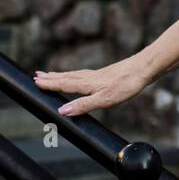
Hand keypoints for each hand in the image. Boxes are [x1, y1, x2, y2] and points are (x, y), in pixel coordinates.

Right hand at [33, 56, 152, 116]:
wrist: (143, 69)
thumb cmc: (126, 84)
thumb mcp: (105, 100)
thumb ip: (83, 105)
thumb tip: (62, 110)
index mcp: (87, 84)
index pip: (64, 84)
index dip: (50, 84)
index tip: (35, 81)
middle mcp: (90, 77)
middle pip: (66, 77)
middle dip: (51, 78)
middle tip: (36, 76)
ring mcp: (97, 75)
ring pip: (74, 75)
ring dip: (60, 75)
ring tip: (50, 74)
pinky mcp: (104, 75)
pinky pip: (82, 75)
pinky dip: (73, 75)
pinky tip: (77, 77)